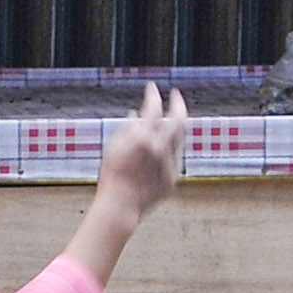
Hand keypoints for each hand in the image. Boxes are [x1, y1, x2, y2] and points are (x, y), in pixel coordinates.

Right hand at [97, 82, 188, 219]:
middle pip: (179, 118)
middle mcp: (160, 148)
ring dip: (175, 126)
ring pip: (180, 138)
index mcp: (143, 137)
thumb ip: (128, 128)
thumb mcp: (114, 146)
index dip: (153, 94)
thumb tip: (135, 114)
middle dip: (178, 103)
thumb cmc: (112, 175)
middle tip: (176, 95)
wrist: (120, 205)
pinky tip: (162, 146)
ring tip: (169, 120)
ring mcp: (169, 163)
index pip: (153, 107)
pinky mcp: (173, 177)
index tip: (152, 87)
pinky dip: (170, 147)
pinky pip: (175, 156)